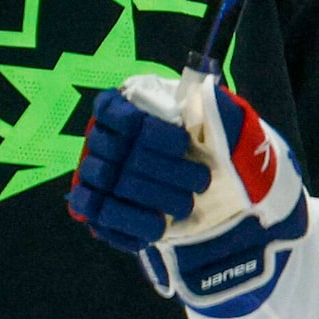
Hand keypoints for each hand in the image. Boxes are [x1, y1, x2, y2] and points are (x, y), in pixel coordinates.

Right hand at [74, 77, 310, 316]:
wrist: (215, 188)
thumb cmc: (216, 147)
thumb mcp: (224, 122)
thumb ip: (214, 105)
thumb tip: (203, 92)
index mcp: (125, 107)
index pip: (115, 111)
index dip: (146, 129)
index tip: (182, 143)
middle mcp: (102, 140)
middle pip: (115, 152)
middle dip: (161, 170)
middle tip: (201, 182)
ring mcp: (94, 176)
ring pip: (110, 186)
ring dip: (151, 197)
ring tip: (186, 205)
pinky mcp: (96, 209)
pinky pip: (102, 218)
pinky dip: (131, 224)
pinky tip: (159, 226)